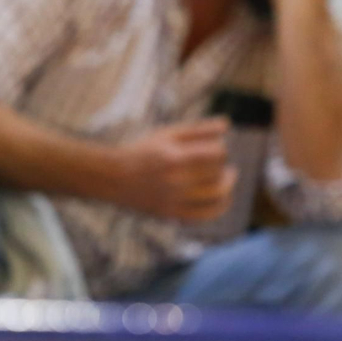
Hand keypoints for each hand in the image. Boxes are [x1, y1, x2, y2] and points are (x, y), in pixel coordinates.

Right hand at [111, 117, 237, 221]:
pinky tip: (223, 199)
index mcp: (175, 157)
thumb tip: (226, 124)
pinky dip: (219, 208)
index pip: (217, 155)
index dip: (222, 150)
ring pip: (216, 197)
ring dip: (227, 187)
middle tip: (222, 164)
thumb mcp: (167, 135)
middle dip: (224, 168)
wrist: (114, 178)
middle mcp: (176, 180)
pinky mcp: (171, 215)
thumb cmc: (143, 151)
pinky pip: (204, 216)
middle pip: (217, 175)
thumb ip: (197, 130)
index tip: (216, 149)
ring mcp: (174, 200)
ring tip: (227, 180)